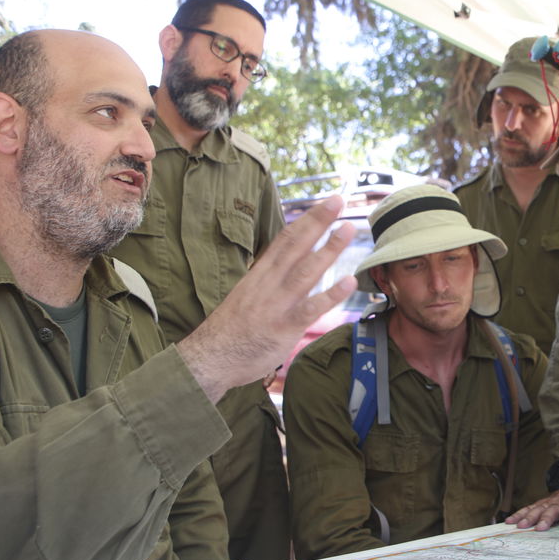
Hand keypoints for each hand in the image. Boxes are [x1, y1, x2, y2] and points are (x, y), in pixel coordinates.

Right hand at [179, 195, 356, 401]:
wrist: (209, 359)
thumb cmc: (230, 330)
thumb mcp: (247, 296)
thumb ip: (269, 282)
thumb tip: (288, 267)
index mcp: (259, 275)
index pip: (284, 240)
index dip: (306, 221)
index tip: (324, 204)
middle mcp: (268, 284)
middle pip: (295, 246)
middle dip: (317, 222)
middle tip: (339, 200)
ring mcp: (275, 305)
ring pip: (305, 271)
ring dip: (328, 249)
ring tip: (348, 228)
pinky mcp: (282, 327)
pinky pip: (310, 308)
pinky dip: (330, 295)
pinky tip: (349, 282)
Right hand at [504, 483, 558, 531]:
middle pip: (551, 510)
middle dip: (545, 519)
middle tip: (539, 529)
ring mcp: (549, 503)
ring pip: (537, 509)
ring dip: (528, 517)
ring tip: (519, 526)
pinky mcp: (541, 504)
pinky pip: (528, 508)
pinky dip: (518, 514)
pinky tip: (509, 522)